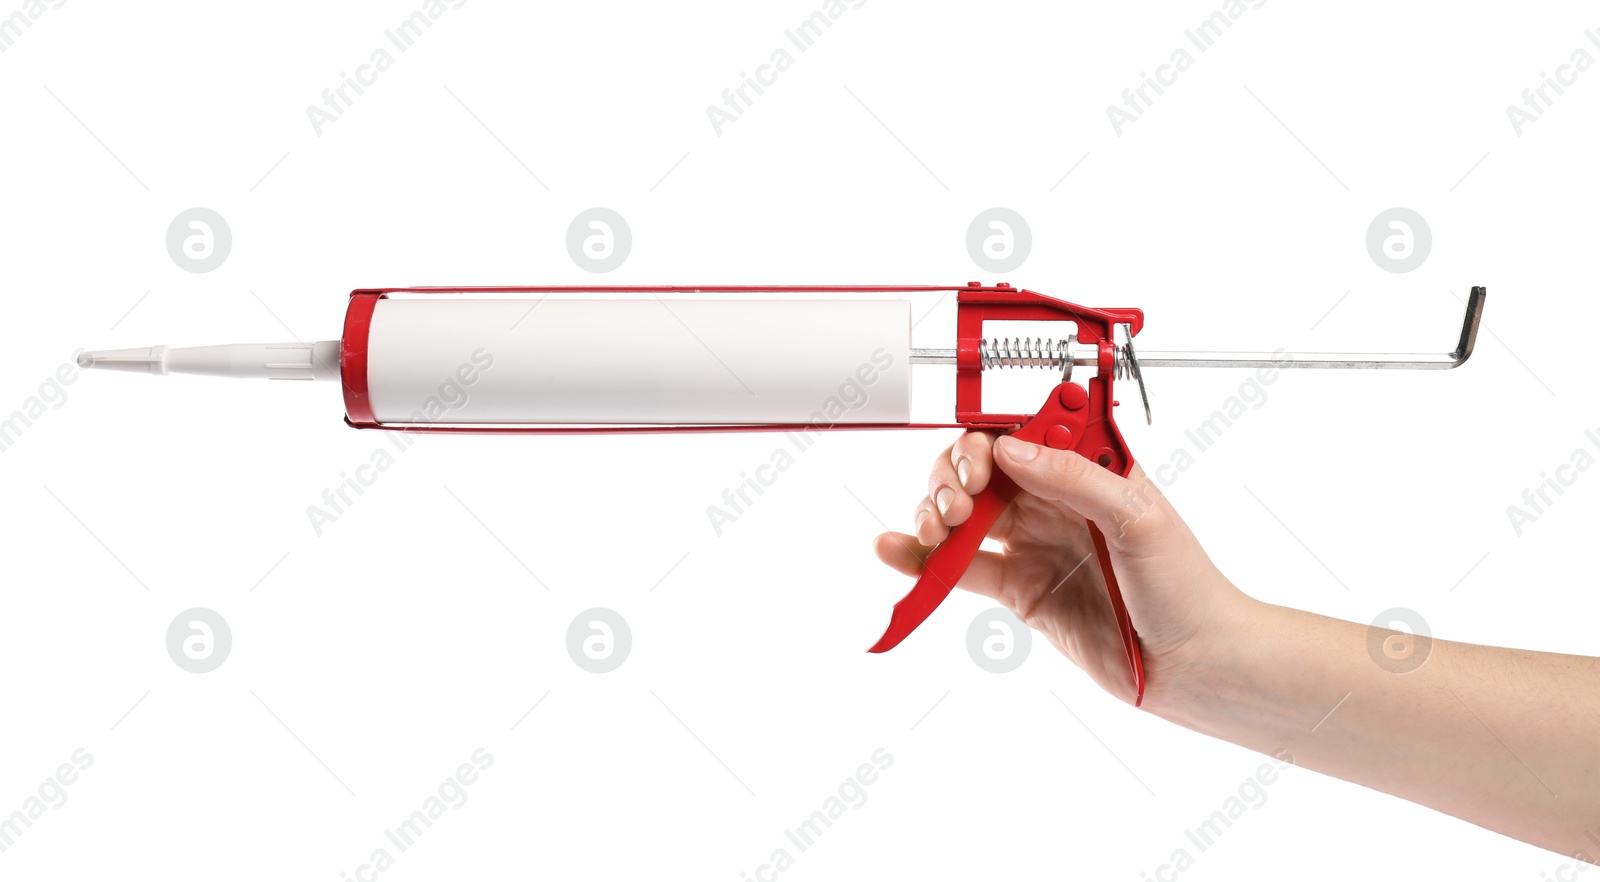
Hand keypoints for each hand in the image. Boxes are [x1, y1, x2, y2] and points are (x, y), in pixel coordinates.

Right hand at [873, 432, 1246, 706]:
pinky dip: (924, 561)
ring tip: (929, 529)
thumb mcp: (1137, 517)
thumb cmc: (1186, 586)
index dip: (989, 439)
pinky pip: (962, 568)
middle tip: (955, 504)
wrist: (1195, 664)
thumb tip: (1011, 450)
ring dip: (932, 513)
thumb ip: (1073, 479)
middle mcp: (1056, 500)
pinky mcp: (1019, 589)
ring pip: (963, 515)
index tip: (980, 461)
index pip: (1021, 433)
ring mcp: (1034, 544)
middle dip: (953, 478)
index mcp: (1088, 468)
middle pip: (980, 470)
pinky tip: (897, 552)